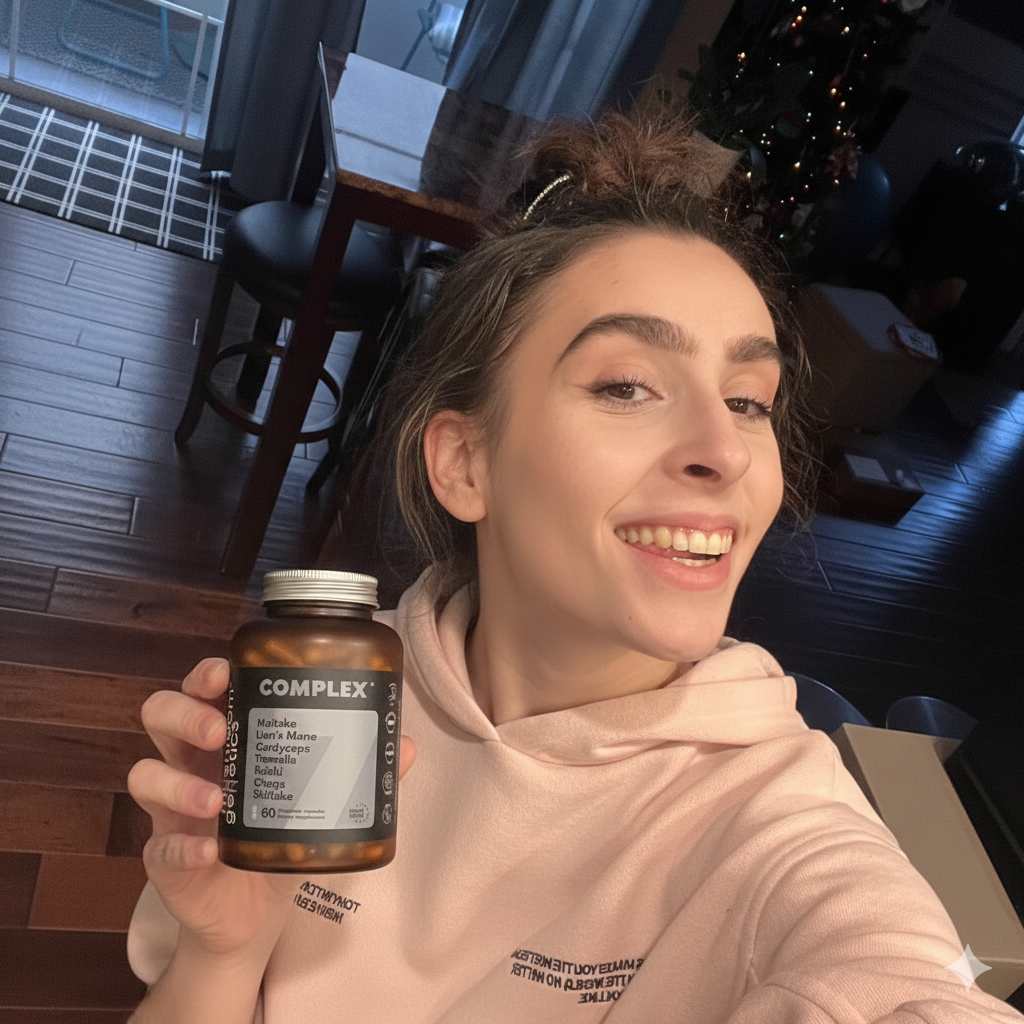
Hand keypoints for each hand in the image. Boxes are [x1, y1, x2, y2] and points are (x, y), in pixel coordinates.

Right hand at [128, 658, 415, 959]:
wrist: (254, 912)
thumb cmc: (282, 835)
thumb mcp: (320, 800)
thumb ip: (358, 772)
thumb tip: (406, 745)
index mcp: (230, 735)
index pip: (204, 688)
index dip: (207, 673)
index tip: (228, 670)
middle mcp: (193, 761)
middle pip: (161, 714)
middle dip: (185, 713)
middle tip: (219, 729)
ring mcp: (172, 808)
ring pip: (145, 773)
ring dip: (178, 781)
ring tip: (218, 798)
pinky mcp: (164, 855)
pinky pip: (157, 845)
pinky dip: (182, 846)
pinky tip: (208, 850)